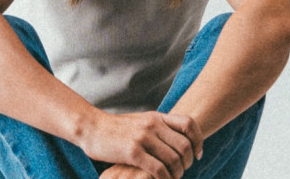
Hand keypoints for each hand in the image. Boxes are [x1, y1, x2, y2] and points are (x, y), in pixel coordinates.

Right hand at [79, 111, 202, 178]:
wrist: (92, 127)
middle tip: (183, 170)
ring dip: (177, 174)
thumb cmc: (117, 129)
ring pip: (174, 159)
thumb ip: (159, 127)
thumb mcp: (141, 122)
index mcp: (157, 117)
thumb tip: (178, 139)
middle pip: (184, 145)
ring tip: (172, 178)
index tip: (197, 154)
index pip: (189, 124)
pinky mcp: (133, 152)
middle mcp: (153, 125)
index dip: (198, 140)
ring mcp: (143, 137)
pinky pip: (158, 169)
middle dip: (189, 162)